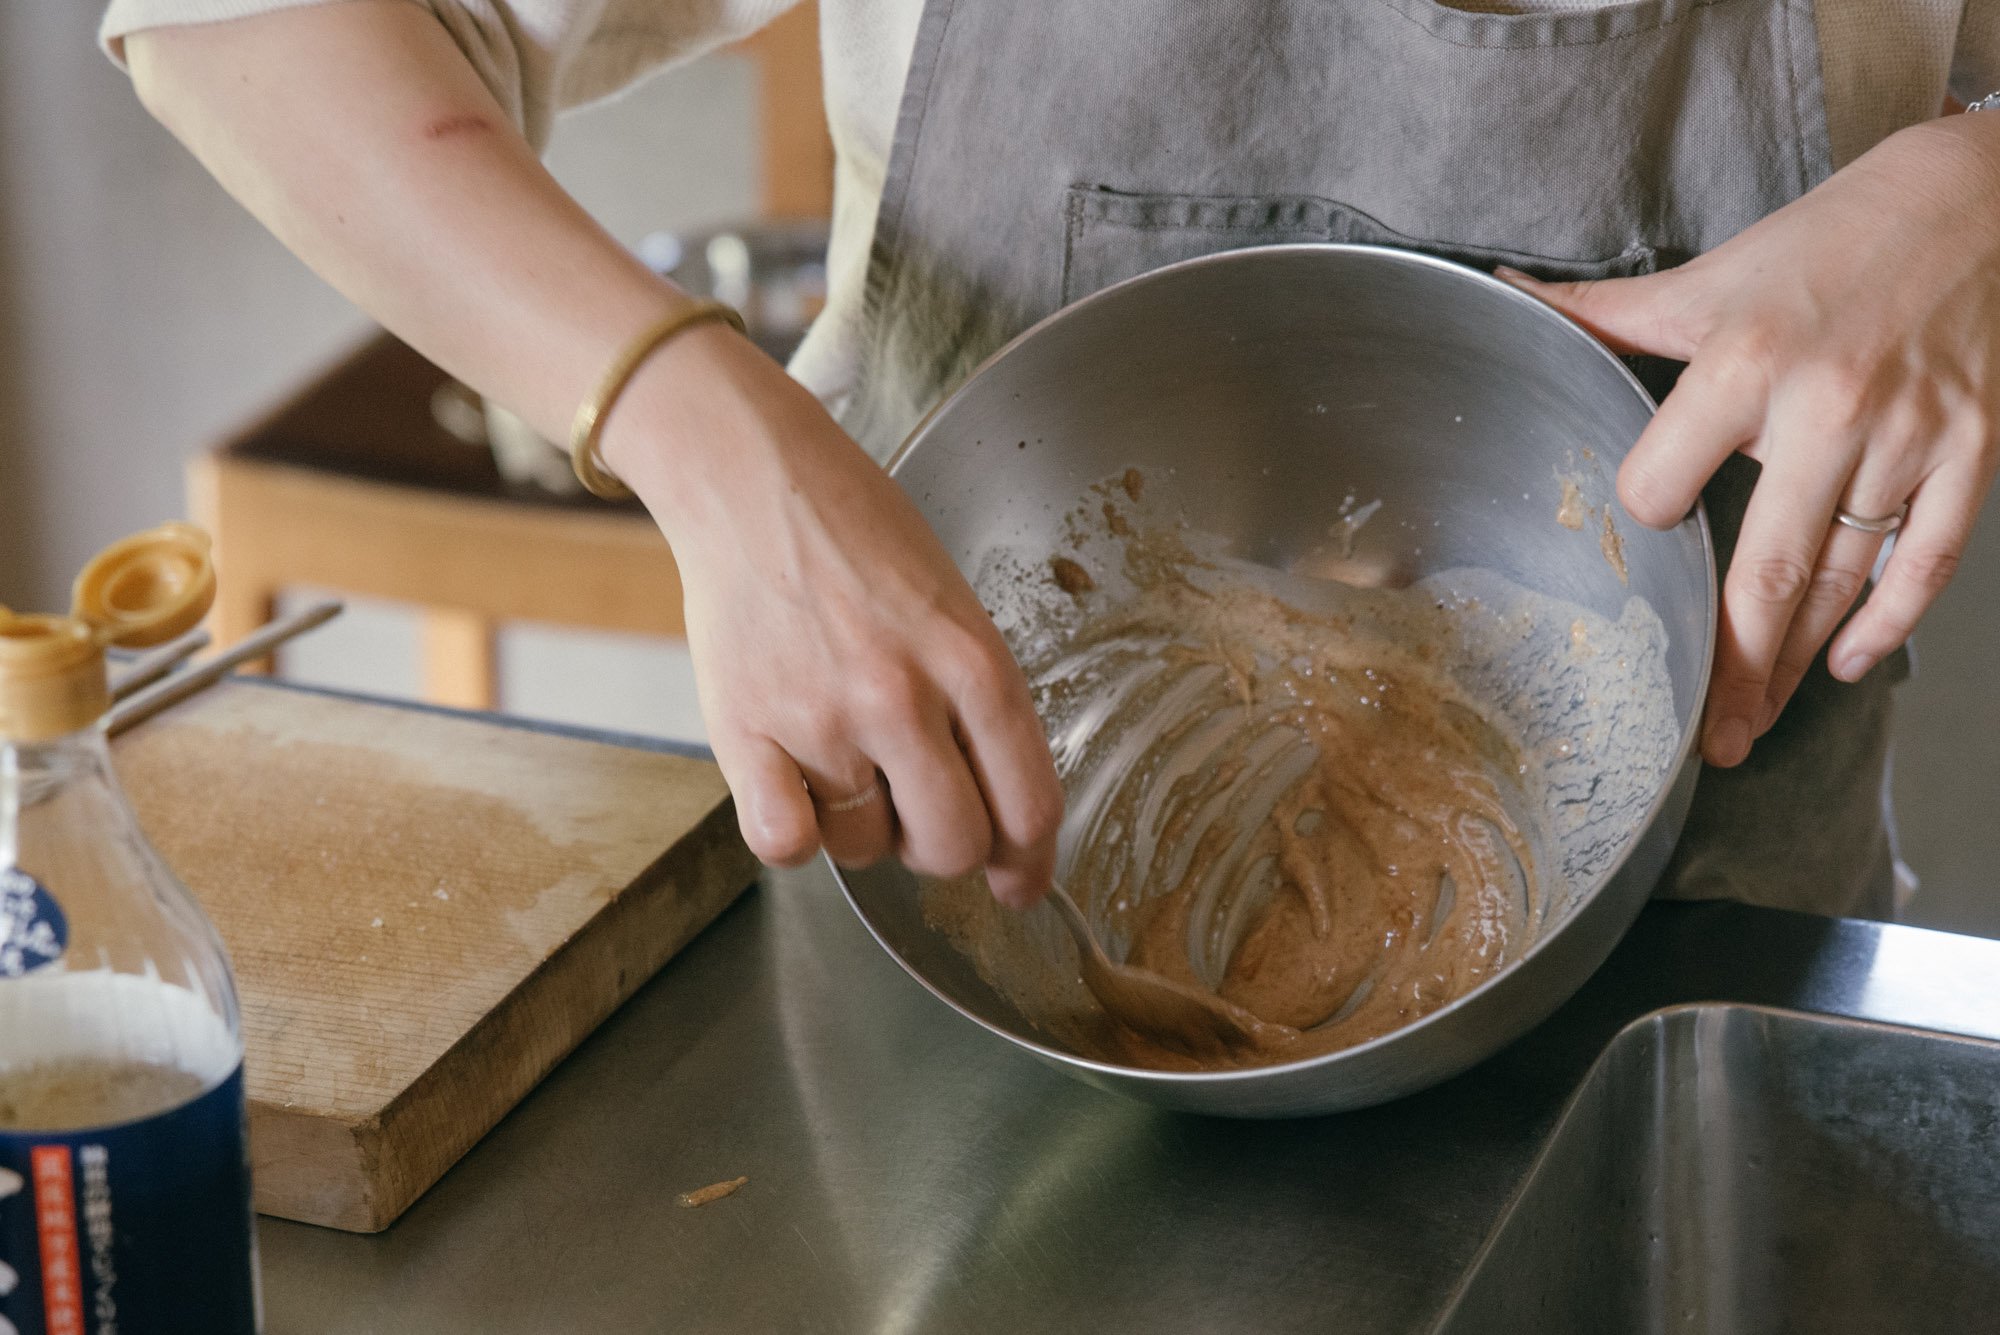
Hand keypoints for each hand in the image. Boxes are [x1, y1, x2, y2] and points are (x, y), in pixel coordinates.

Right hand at [603, 326, 1061, 906]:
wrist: (751, 477)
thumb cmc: (858, 534)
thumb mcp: (954, 605)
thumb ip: (981, 706)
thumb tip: (1003, 820)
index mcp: (973, 661)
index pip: (1028, 804)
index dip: (1028, 861)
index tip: (1017, 882)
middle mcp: (903, 695)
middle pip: (951, 846)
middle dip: (942, 848)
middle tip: (918, 812)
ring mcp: (821, 717)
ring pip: (864, 849)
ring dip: (861, 828)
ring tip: (842, 757)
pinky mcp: (743, 730)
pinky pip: (784, 843)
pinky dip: (793, 833)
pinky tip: (793, 787)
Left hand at [1503, 114, 1999, 767]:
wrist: (1980, 197)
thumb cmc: (1831, 241)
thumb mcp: (1713, 277)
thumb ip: (1609, 314)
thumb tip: (1508, 302)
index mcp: (1747, 362)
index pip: (1663, 482)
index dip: (1643, 513)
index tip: (1638, 535)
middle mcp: (1828, 409)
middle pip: (1766, 567)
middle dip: (1729, 664)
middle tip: (1701, 738)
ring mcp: (1908, 438)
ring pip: (1843, 578)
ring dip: (1794, 664)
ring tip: (1751, 727)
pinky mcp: (1973, 451)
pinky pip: (1929, 559)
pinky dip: (1891, 621)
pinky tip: (1847, 666)